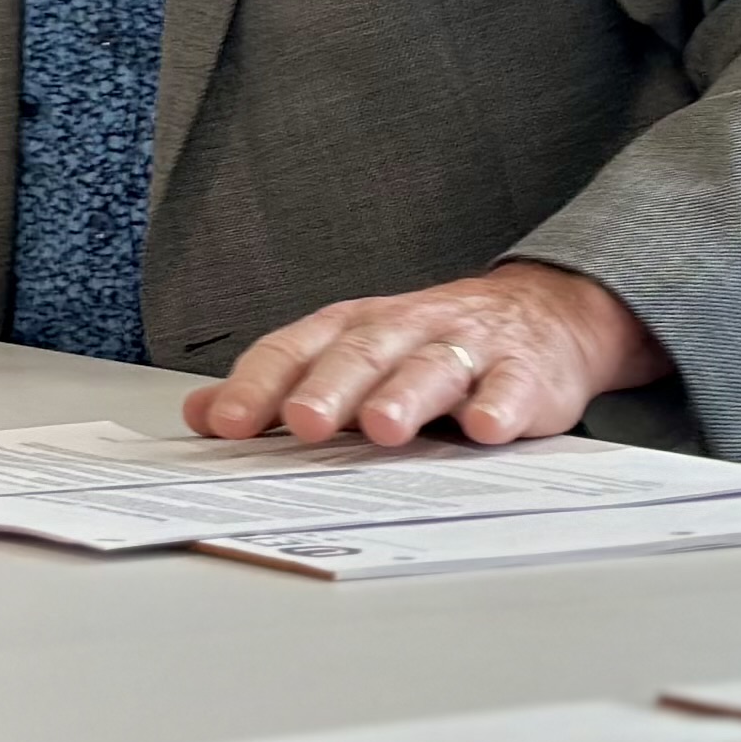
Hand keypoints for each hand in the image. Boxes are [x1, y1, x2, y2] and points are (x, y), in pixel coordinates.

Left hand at [182, 262, 667, 450]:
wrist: (540, 314)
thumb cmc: (425, 346)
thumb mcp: (349, 356)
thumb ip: (279, 388)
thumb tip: (200, 416)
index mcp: (351, 328)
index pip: (294, 350)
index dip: (259, 386)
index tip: (225, 424)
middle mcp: (403, 330)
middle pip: (360, 356)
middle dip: (329, 389)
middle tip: (304, 424)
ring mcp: (465, 347)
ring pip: (430, 368)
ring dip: (407, 396)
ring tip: (384, 427)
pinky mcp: (524, 371)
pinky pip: (511, 386)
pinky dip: (500, 405)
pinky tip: (488, 428)